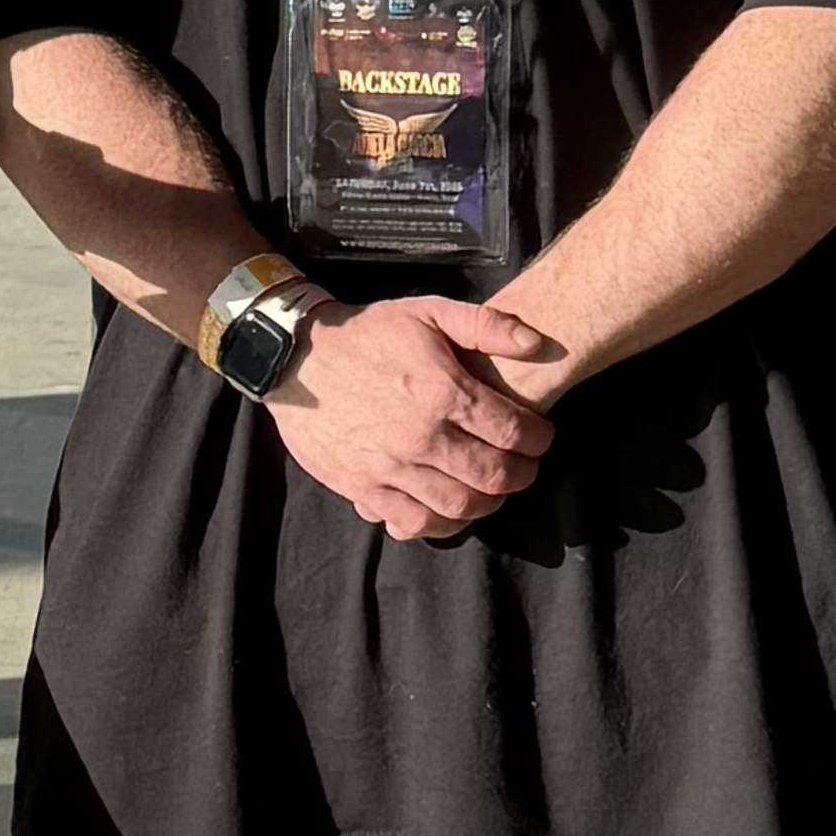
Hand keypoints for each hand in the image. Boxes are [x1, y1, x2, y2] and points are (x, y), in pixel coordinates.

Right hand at [268, 294, 560, 541]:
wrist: (295, 359)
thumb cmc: (366, 334)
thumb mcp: (428, 311)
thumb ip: (487, 325)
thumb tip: (537, 344)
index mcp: (443, 391)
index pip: (513, 431)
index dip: (539, 439)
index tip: (541, 437)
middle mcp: (421, 436)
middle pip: (494, 476)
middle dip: (522, 475)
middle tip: (525, 467)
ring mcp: (391, 467)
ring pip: (460, 506)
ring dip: (488, 504)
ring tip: (492, 489)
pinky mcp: (364, 488)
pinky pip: (414, 522)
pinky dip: (442, 524)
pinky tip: (451, 510)